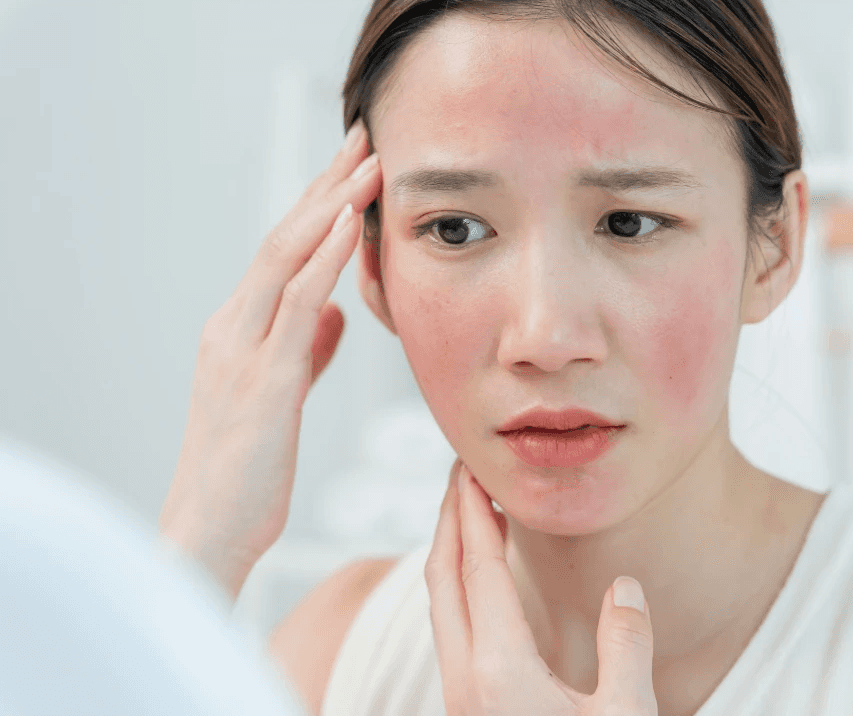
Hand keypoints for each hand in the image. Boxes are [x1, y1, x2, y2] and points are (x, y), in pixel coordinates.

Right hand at [158, 123, 381, 600]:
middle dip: (326, 184)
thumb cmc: (246, 471)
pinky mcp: (263, 380)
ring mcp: (242, 350)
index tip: (355, 166)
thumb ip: (305, 349)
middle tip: (364, 137)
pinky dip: (326, 259)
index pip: (283, 251)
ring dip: (330, 205)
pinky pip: (297, 305)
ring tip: (369, 163)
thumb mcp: (282, 397)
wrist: (209, 530)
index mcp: (237, 331)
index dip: (320, 204)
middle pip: (283, 237)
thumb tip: (334, 311)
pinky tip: (352, 225)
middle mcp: (232, 328)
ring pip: (286, 258)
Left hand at [426, 458, 658, 715]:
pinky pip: (451, 633)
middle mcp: (464, 680)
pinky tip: (483, 587)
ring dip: (452, 555)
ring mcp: (457, 699)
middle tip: (462, 476)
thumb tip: (625, 587)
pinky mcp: (465, 712)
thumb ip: (626, 647)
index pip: (479, 569)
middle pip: (443, 579)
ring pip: (442, 608)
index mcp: (500, 669)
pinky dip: (460, 590)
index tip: (471, 469)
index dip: (474, 512)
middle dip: (450, 520)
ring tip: (471, 518)